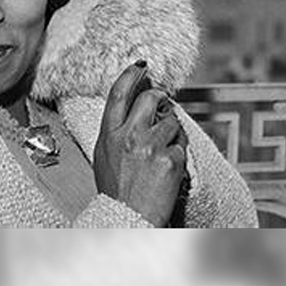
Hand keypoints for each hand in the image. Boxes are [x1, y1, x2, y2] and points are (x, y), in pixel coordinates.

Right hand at [92, 62, 186, 226]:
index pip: (120, 93)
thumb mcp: (104, 157)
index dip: (131, 74)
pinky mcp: (171, 160)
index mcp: (109, 134)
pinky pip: (181, 147)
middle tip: (163, 104)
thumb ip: (116, 133)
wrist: (126, 219)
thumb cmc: (115, 192)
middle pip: (151, 99)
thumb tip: (133, 115)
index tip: (141, 65)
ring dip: (172, 133)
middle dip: (160, 98)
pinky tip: (168, 169)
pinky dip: (178, 155)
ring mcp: (151, 146)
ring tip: (162, 152)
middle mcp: (129, 136)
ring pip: (172, 123)